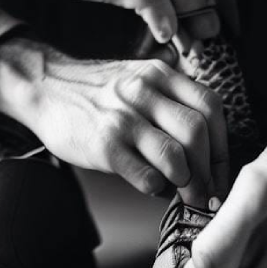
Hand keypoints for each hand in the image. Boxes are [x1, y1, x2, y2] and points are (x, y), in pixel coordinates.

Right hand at [0, 35, 227, 205]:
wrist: (44, 87)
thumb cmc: (96, 91)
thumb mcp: (138, 77)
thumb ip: (171, 100)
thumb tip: (206, 147)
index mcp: (159, 74)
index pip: (210, 107)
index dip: (222, 144)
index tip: (222, 171)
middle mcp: (144, 92)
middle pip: (198, 133)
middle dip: (209, 171)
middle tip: (208, 192)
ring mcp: (123, 119)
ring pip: (176, 157)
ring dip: (187, 183)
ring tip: (184, 193)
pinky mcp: (104, 146)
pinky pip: (146, 177)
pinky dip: (158, 190)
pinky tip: (154, 187)